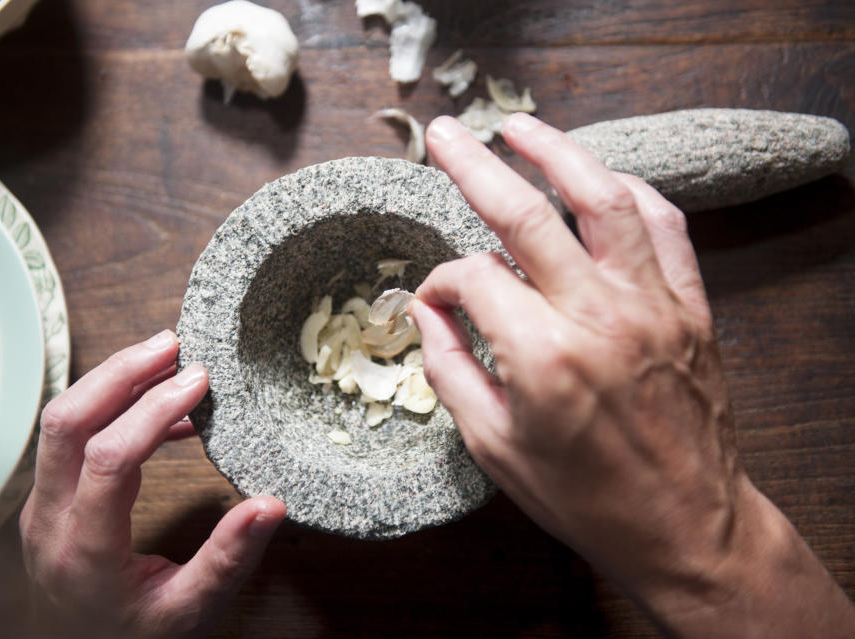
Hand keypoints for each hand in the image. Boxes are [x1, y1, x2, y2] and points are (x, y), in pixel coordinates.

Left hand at [19, 330, 285, 637]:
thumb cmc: (131, 638)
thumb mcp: (188, 613)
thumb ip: (228, 560)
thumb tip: (270, 505)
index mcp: (84, 549)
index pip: (108, 458)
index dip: (153, 410)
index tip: (198, 381)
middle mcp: (50, 518)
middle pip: (66, 422)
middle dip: (120, 373)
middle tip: (172, 344)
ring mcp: (44, 505)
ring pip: (62, 421)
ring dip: (112, 381)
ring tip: (168, 358)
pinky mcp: (52, 497)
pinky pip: (75, 437)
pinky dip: (116, 409)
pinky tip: (169, 411)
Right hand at [410, 114, 854, 636]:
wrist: (686, 527)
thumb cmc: (585, 498)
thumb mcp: (493, 447)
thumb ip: (450, 370)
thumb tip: (428, 313)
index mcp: (542, 357)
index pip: (473, 279)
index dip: (441, 282)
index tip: (434, 300)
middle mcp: (598, 317)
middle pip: (526, 216)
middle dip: (475, 166)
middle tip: (445, 134)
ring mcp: (651, 306)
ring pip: (604, 199)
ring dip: (558, 152)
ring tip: (520, 127)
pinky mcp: (689, 308)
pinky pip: (663, 226)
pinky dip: (628, 191)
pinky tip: (599, 178)